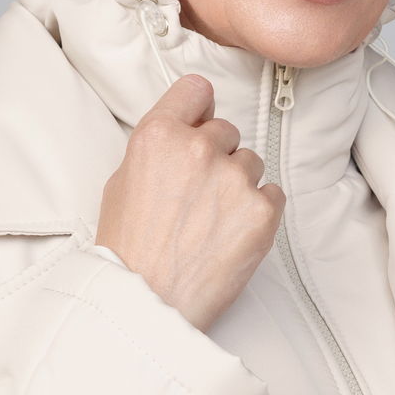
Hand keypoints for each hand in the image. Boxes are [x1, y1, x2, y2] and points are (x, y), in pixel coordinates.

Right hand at [96, 74, 285, 333]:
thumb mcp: (121, 183)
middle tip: (198, 196)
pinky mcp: (262, 211)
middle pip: (226, 131)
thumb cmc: (128, 252)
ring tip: (211, 223)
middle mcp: (198, 149)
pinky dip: (258, 212)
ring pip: (251, 163)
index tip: (198, 126)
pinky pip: (273, 195)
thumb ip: (156, 149)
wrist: (147, 305)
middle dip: (216, 157)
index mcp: (157, 135)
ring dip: (238, 186)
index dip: (197, 111)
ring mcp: (234, 179)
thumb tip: (182, 134)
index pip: (196, 90)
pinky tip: (231, 235)